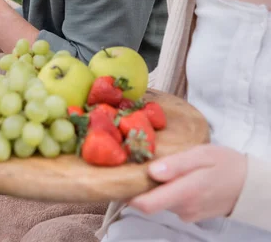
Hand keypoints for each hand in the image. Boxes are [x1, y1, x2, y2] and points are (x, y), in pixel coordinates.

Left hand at [129, 145, 246, 221]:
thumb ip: (177, 164)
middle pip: (150, 201)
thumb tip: (151, 171)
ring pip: (160, 201)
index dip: (129, 194)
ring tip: (157, 165)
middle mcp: (183, 208)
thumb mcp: (202, 154)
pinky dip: (167, 190)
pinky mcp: (190, 214)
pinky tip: (173, 176)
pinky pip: (171, 203)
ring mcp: (187, 214)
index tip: (120, 178)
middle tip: (135, 162)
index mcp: (185, 192)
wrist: (248, 185)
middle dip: (141, 185)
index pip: (147, 204)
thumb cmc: (225, 163)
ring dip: (155, 186)